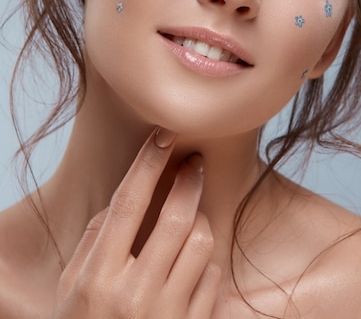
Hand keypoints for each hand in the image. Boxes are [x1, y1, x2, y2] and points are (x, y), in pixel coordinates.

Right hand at [53, 127, 220, 317]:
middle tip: (193, 164)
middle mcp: (135, 293)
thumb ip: (95, 241)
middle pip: (176, 217)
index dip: (148, 163)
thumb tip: (124, 199)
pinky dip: (206, 260)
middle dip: (189, 181)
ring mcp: (169, 314)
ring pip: (202, 242)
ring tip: (189, 221)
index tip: (163, 136)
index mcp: (99, 277)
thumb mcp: (71, 288)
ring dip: (199, 221)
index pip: (128, 203)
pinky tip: (192, 263)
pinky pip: (214, 276)